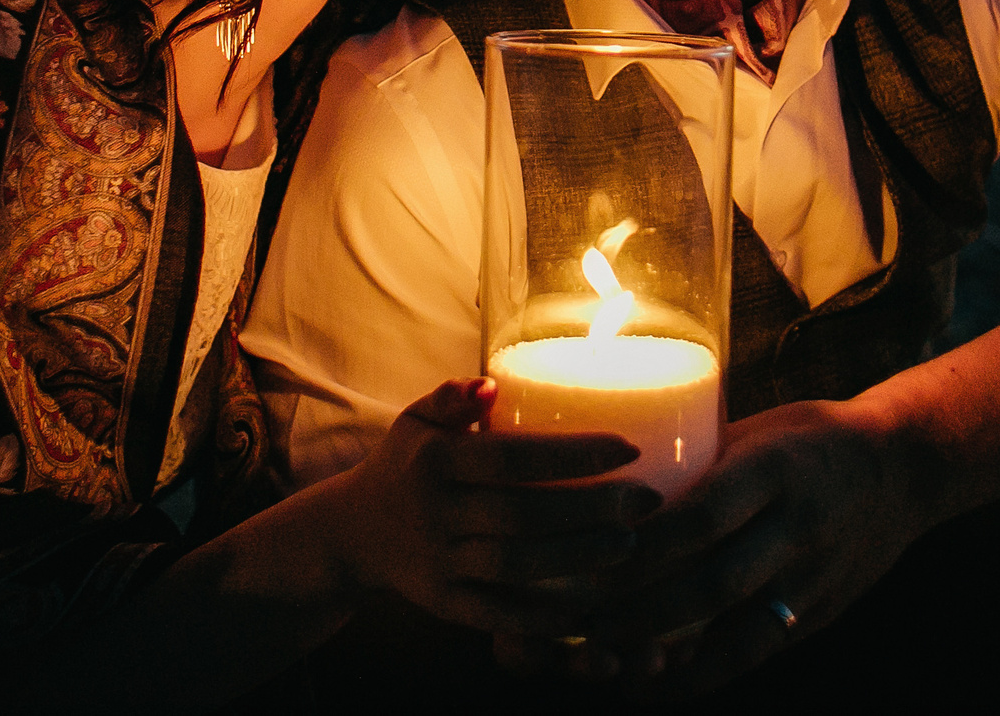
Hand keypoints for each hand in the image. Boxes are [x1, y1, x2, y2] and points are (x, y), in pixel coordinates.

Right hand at [326, 377, 662, 636]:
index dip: (571, 454)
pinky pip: (497, 615)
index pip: (510, 456)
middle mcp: (433, 513)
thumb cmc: (407, 463)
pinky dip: (543, 616)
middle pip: (521, 515)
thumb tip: (491, 383)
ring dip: (576, 559)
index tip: (629, 448)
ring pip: (513, 567)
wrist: (353, 533)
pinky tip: (590, 607)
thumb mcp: (417, 421)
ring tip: (628, 546)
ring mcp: (437, 563)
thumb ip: (452, 398)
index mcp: (433, 461)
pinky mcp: (443, 604)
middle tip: (646, 502)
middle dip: (589, 510)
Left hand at [563, 396, 935, 697]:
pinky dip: (705, 672)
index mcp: (778, 468)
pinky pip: (757, 650)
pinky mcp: (822, 611)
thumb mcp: (758, 430)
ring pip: (735, 631)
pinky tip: (660, 680)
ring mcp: (815, 576)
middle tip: (583, 623)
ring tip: (611, 664)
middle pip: (713, 582)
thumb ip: (697, 463)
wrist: (904, 467)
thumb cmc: (811, 439)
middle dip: (642, 611)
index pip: (704, 515)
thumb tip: (612, 487)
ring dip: (669, 655)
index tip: (592, 558)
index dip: (645, 546)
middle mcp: (800, 526)